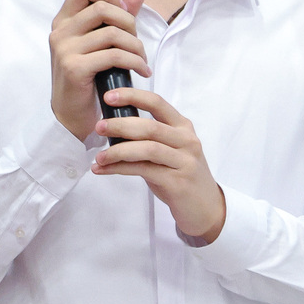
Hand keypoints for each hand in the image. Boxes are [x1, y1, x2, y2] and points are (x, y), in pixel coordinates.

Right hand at [49, 0, 150, 141]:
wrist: (73, 114)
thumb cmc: (89, 76)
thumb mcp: (103, 42)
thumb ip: (119, 14)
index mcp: (64, 21)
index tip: (124, 13)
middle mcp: (60, 32)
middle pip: (102, 7)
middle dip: (129, 22)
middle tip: (136, 42)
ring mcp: (64, 50)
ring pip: (111, 32)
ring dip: (135, 46)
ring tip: (141, 59)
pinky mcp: (74, 68)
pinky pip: (113, 55)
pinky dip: (134, 62)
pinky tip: (141, 71)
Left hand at [92, 88, 225, 241]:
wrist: (205, 207)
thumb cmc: (180, 174)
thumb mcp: (170, 150)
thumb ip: (149, 137)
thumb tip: (112, 126)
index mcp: (183, 127)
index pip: (157, 103)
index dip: (133, 96)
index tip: (109, 96)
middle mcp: (186, 141)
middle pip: (150, 126)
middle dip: (120, 125)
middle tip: (99, 127)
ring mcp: (184, 161)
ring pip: (147, 149)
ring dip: (118, 150)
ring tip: (100, 157)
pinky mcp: (177, 182)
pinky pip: (143, 170)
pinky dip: (120, 168)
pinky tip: (104, 169)